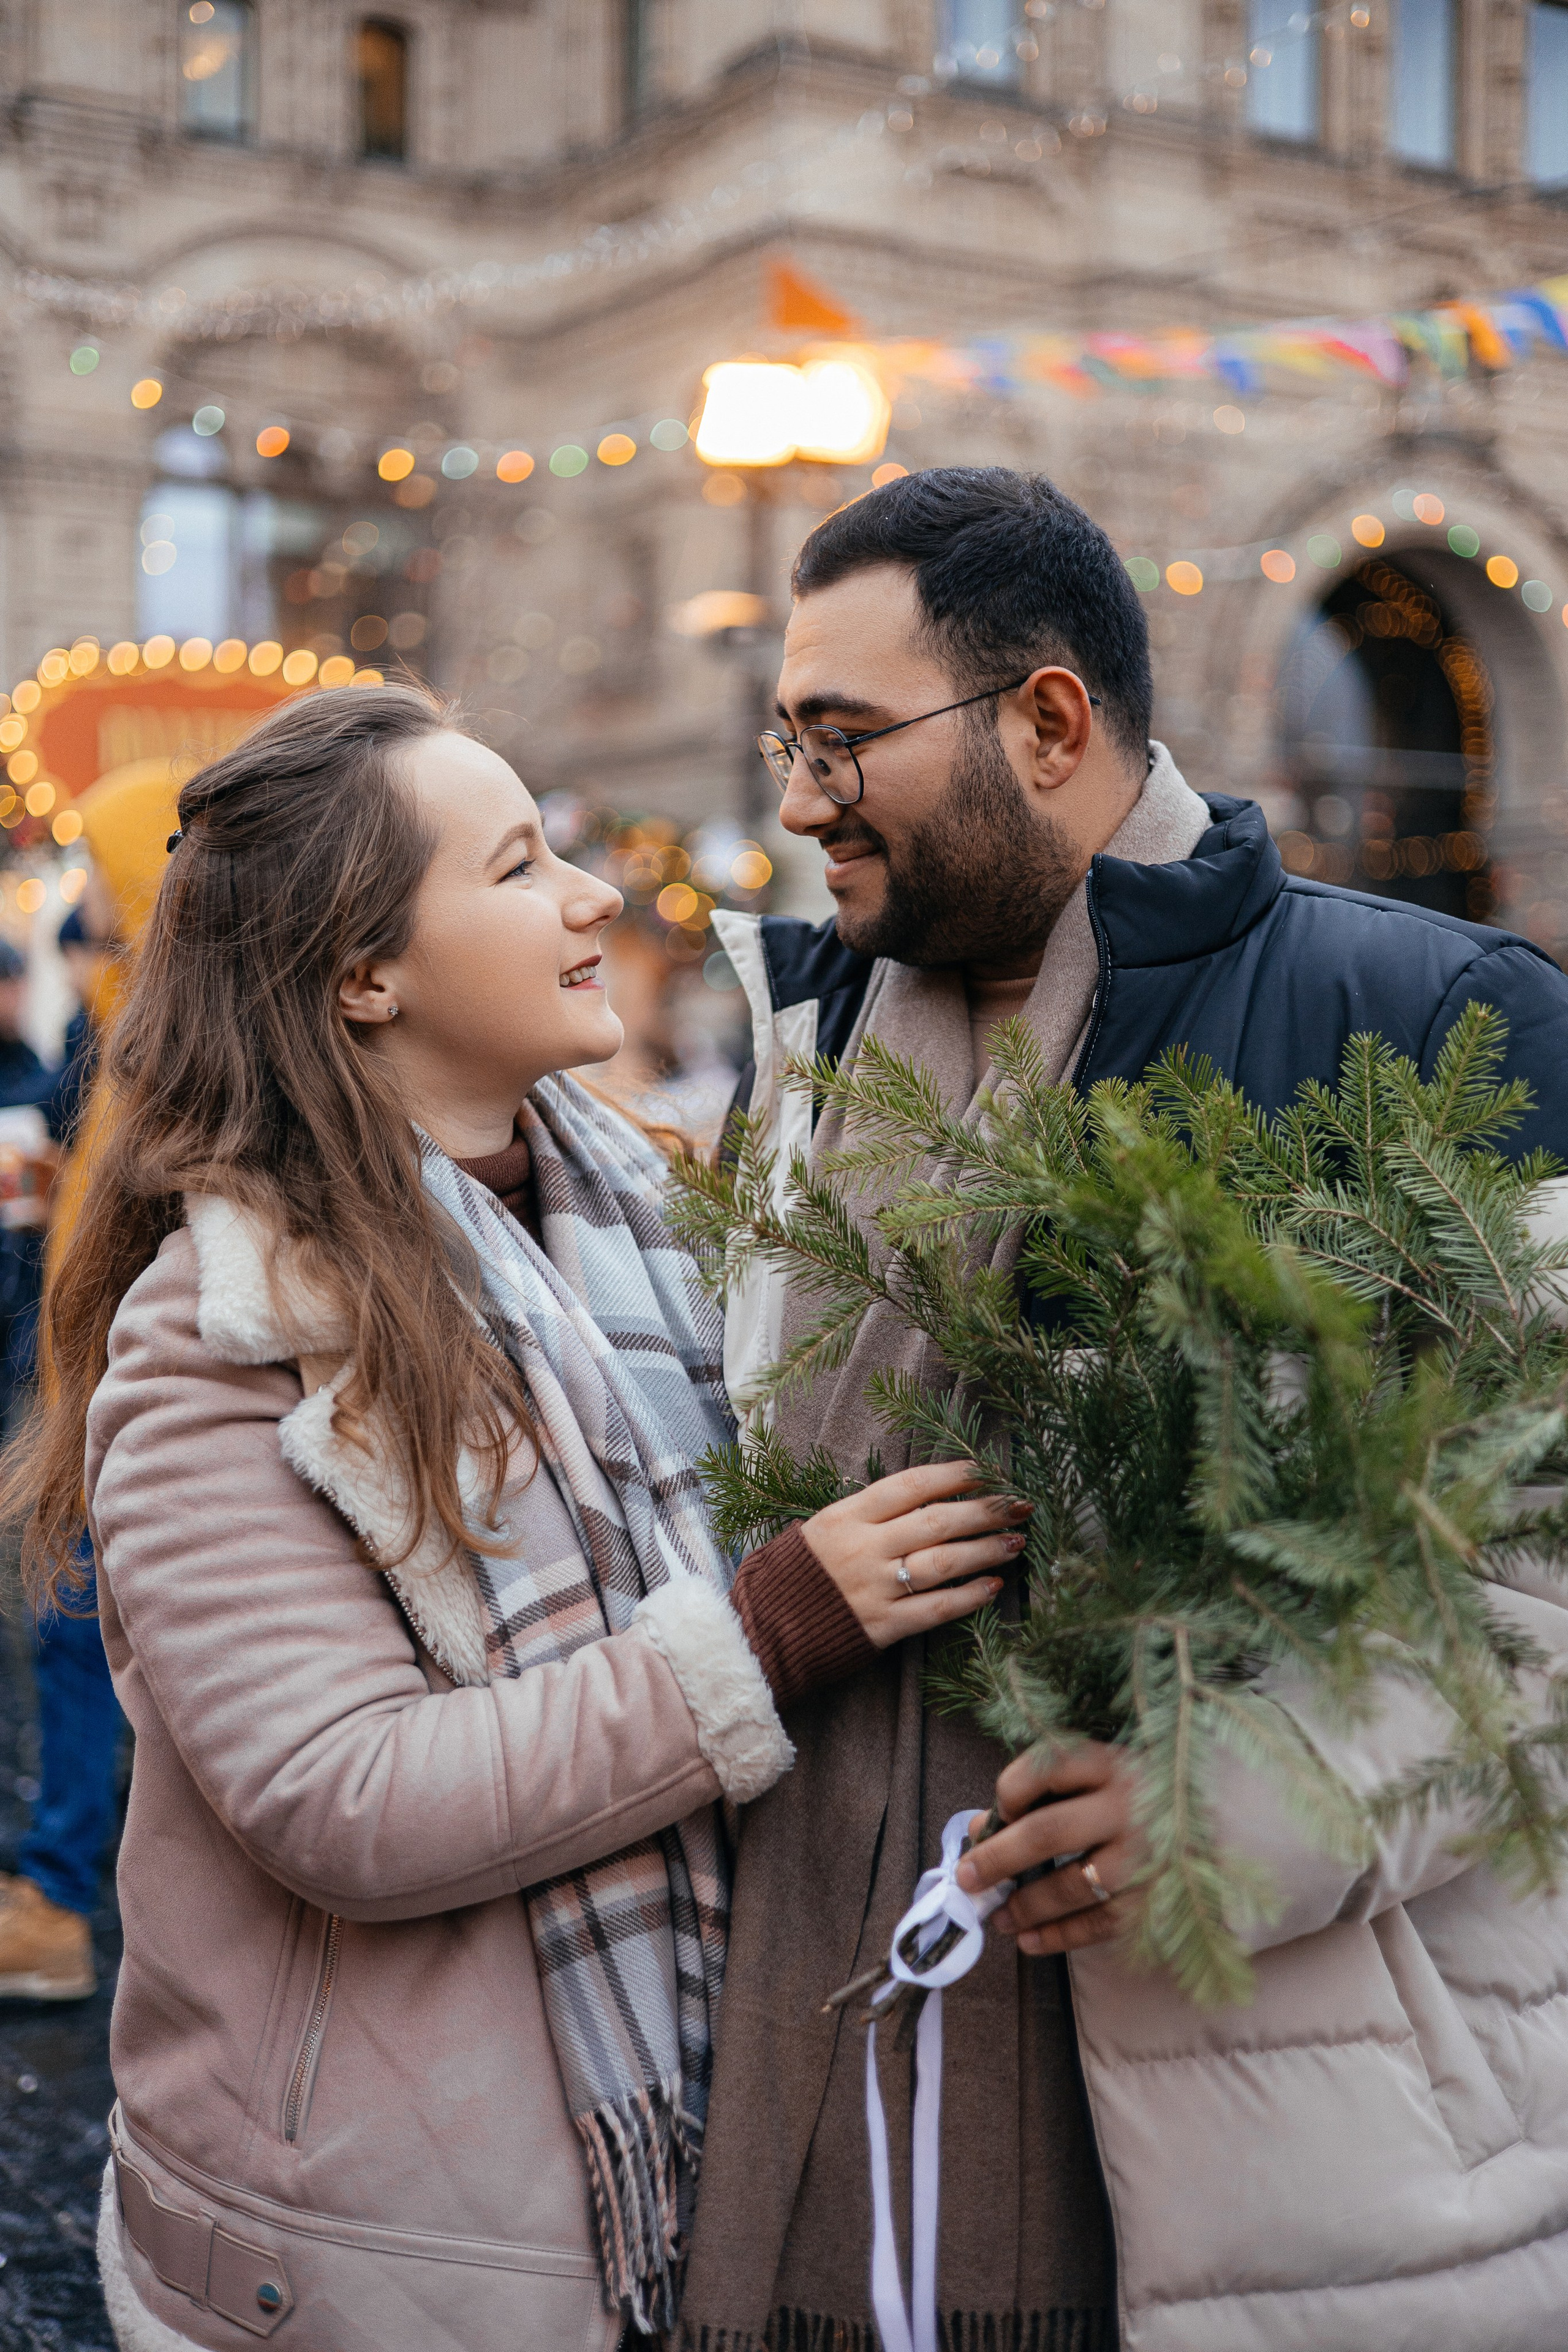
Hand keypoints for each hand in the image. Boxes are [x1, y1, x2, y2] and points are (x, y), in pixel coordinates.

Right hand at [800, 1460, 1028, 1650]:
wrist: (764, 1629)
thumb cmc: (800, 1573)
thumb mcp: (824, 1527)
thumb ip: (870, 1512)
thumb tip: (926, 1494)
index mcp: (848, 1516)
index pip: (911, 1485)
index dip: (953, 1475)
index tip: (987, 1470)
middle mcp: (865, 1548)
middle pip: (936, 1521)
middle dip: (984, 1510)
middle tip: (1019, 1505)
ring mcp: (875, 1588)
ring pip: (942, 1563)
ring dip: (985, 1550)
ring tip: (1016, 1542)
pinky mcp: (883, 1626)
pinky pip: (936, 1609)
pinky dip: (969, 1597)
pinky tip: (994, 1586)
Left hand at [955, 1740, 1141, 1956]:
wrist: (1214, 1826)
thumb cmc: (1135, 1799)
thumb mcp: (1094, 1780)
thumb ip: (1039, 1795)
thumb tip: (979, 1829)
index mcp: (1110, 1764)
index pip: (1047, 1767)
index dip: (1010, 1791)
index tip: (995, 1814)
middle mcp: (1129, 1806)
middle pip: (1048, 1832)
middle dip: (997, 1859)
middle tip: (966, 1880)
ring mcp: (1146, 1855)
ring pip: (1072, 1886)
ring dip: (1025, 1907)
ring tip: (998, 1919)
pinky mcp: (1157, 1898)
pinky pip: (1100, 1924)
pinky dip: (1059, 1936)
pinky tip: (1031, 1942)